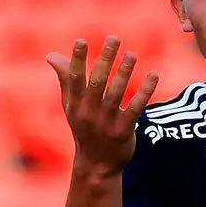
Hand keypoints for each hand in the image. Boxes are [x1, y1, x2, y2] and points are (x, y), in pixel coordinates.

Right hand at [46, 36, 158, 175]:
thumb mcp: (71, 107)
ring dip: (124, 72)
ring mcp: (106, 123)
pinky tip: (154, 75)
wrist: (96, 166)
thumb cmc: (84, 130)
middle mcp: (88, 112)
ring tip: (132, 55)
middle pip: (96, 82)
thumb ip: (65, 80)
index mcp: (75, 105)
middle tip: (114, 39)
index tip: (81, 40)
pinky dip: (145, 91)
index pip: (74, 79)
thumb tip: (51, 55)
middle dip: (105, 60)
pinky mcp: (123, 131)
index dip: (77, 59)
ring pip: (116, 94)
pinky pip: (135, 108)